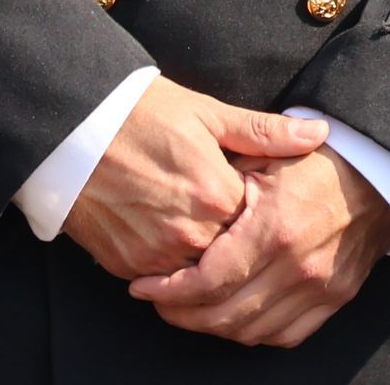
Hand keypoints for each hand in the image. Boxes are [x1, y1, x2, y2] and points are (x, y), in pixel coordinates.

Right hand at [61, 79, 328, 279]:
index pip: (256, 219)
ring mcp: (157, 254)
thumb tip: (320, 134)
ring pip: (197, 269)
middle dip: (225, 231)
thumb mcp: (203, 112)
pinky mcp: (128, 265)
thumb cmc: (138, 111)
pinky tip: (156, 223)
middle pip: (229, 250)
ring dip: (197, 249)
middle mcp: (191, 233)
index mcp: (216, 194)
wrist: (69, 124)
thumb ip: (263, 132)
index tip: (236, 184)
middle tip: (205, 199)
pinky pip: (161, 277)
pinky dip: (164, 260)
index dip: (250, 202)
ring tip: (181, 211)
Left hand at [127, 147, 389, 349]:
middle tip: (155, 301)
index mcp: (274, 227)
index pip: (211, 279)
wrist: (376, 179)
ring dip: (211, 327)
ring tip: (184, 310)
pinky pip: (284, 335)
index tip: (144, 286)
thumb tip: (181, 202)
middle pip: (226, 314)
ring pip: (252, 332)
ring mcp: (318, 290)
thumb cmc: (313, 160)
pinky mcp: (333, 301)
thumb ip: (223, 177)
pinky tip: (227, 316)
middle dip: (182, 314)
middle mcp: (297, 266)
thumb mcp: (265, 153)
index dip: (171, 290)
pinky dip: (250, 333)